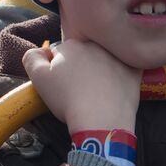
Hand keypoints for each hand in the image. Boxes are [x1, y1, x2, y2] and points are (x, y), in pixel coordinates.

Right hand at [21, 38, 138, 132]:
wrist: (101, 120)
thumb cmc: (67, 100)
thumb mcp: (38, 79)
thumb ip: (32, 58)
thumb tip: (42, 51)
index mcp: (72, 45)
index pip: (61, 54)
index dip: (58, 70)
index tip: (62, 86)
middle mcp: (96, 45)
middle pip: (84, 55)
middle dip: (80, 67)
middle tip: (79, 89)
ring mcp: (118, 56)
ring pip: (104, 60)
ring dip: (100, 69)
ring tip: (97, 92)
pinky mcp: (134, 71)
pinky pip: (127, 68)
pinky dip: (122, 75)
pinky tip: (116, 90)